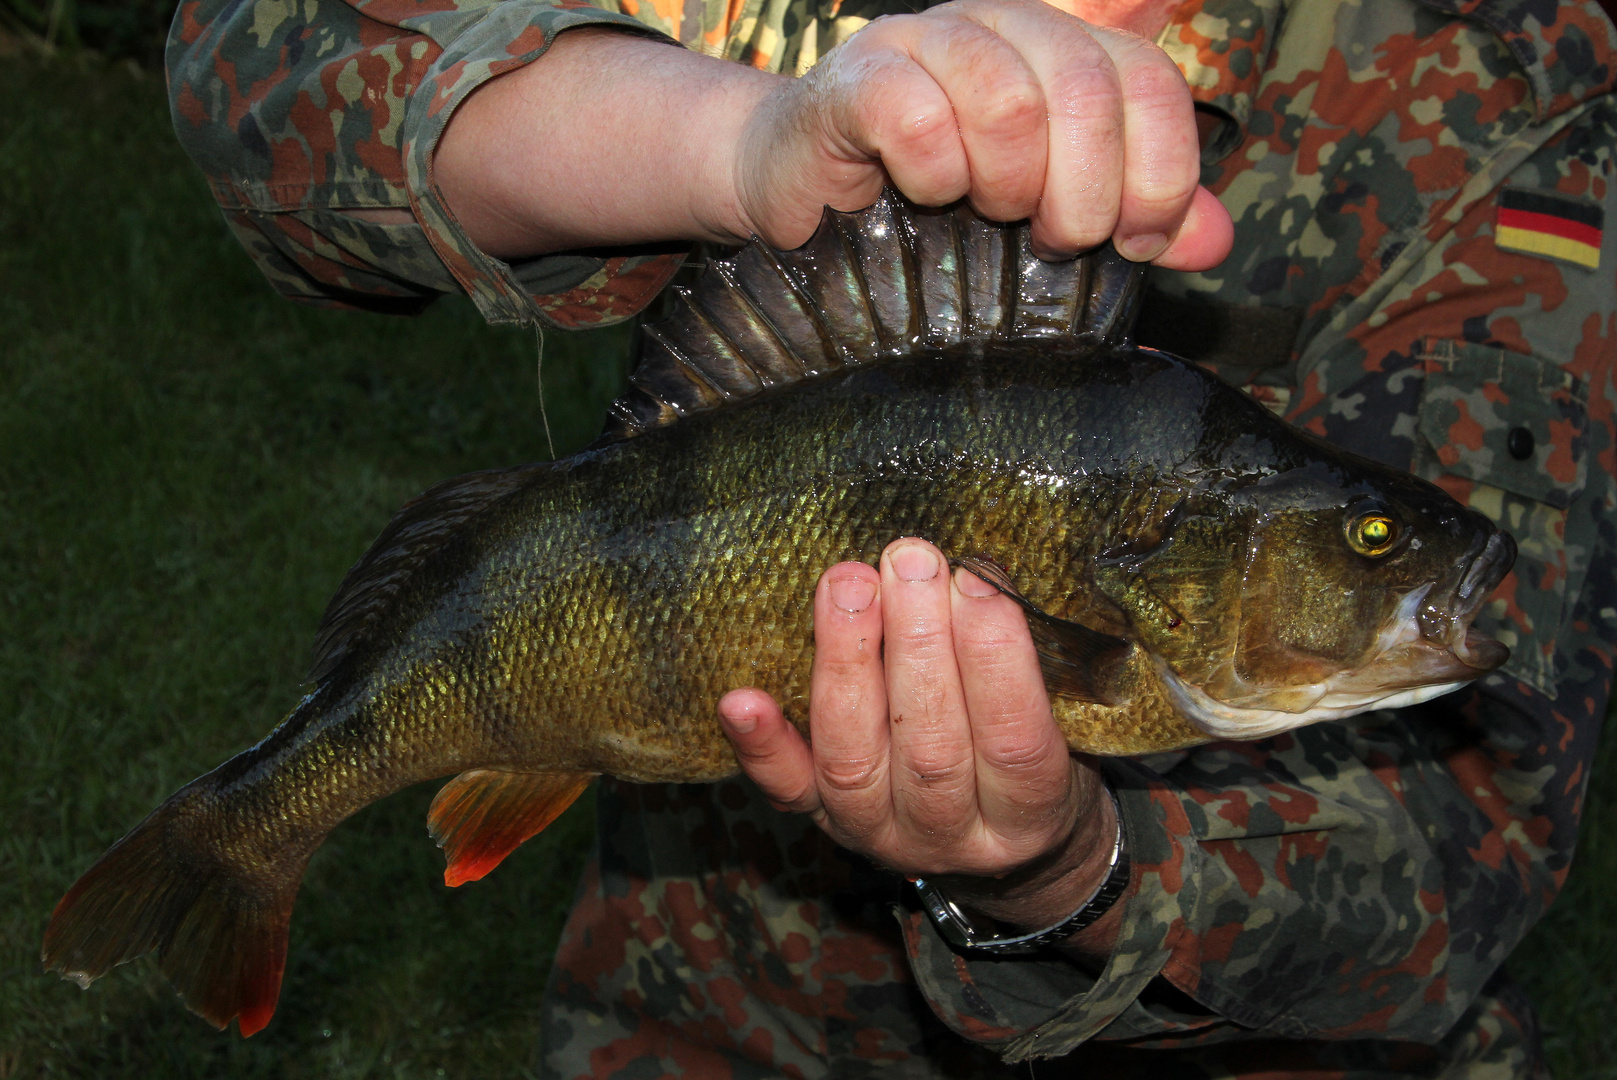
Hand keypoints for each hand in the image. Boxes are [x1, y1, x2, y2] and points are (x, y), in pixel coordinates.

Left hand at [718, 538, 1125, 953]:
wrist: (1000, 851)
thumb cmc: (1030, 757)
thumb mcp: (1064, 725)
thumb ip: (1030, 668)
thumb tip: (981, 572)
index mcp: (1028, 815)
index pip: (1014, 742)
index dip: (996, 658)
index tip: (981, 579)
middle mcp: (950, 836)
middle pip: (929, 747)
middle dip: (917, 643)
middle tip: (911, 558)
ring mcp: (878, 834)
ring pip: (853, 760)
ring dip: (846, 662)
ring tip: (849, 582)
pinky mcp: (822, 822)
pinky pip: (786, 790)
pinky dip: (762, 745)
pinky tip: (740, 699)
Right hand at [733, 0, 1229, 265]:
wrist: (806, 198)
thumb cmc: (931, 208)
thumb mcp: (1045, 215)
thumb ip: (1134, 220)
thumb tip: (1213, 239)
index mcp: (1061, 48)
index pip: (1149, 82)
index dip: (1160, 169)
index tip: (1135, 241)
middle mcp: (1002, 27)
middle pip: (1084, 86)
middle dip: (1084, 189)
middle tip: (1053, 240)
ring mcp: (926, 41)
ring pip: (1008, 97)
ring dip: (1006, 182)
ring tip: (983, 215)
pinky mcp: (856, 78)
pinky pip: (918, 116)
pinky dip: (933, 174)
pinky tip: (921, 195)